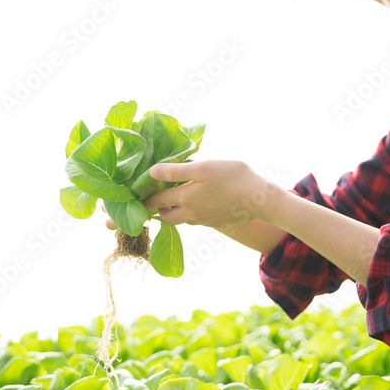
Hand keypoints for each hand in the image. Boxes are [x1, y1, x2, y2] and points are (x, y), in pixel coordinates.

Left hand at [135, 159, 282, 228]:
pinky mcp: (215, 220)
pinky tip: (191, 203)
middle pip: (165, 217)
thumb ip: (176, 171)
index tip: (126, 201)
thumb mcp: (203, 168)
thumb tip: (150, 173)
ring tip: (166, 202)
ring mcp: (204, 219)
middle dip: (153, 211)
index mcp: (185, 199)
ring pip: (179, 219)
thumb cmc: (234, 178)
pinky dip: (186, 213)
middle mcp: (191, 213)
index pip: (155, 202)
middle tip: (145, 203)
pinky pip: (194, 219)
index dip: (140, 201)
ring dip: (170, 212)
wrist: (262, 200)